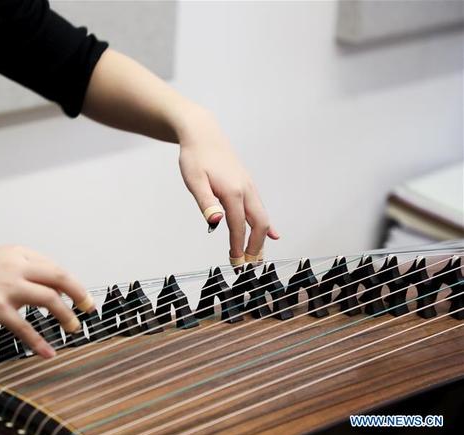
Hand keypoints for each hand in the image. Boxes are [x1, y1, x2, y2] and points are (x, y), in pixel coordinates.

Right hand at [0, 246, 92, 358]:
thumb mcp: (0, 260)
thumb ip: (23, 270)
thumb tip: (47, 288)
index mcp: (20, 254)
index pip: (55, 268)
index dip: (72, 284)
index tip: (81, 297)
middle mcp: (17, 266)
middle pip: (60, 278)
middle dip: (80, 294)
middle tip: (88, 308)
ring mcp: (7, 286)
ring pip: (49, 299)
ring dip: (66, 316)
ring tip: (73, 328)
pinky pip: (23, 327)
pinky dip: (38, 342)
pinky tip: (47, 352)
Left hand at [177, 109, 278, 263]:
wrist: (203, 134)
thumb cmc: (195, 157)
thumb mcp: (194, 180)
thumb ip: (206, 202)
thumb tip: (216, 222)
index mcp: (233, 192)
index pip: (238, 226)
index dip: (238, 246)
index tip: (236, 263)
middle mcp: (246, 190)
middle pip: (258, 224)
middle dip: (255, 247)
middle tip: (248, 266)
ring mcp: (249, 187)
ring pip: (262, 217)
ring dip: (260, 239)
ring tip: (257, 257)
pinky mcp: (247, 185)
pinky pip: (260, 208)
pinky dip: (266, 224)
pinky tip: (273, 235)